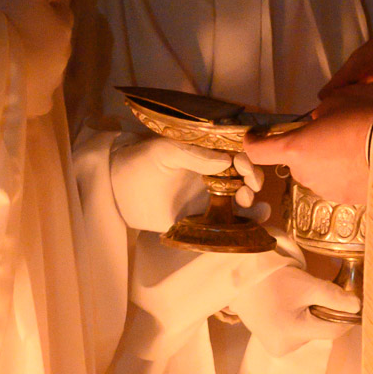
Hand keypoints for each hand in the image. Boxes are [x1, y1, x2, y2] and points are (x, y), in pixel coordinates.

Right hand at [0, 0, 71, 117]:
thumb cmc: (12, 22)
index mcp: (62, 27)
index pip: (62, 14)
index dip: (48, 10)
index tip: (30, 8)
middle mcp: (63, 55)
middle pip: (56, 43)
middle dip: (43, 39)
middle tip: (18, 35)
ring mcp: (53, 81)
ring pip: (48, 69)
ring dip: (35, 64)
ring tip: (12, 61)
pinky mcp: (40, 103)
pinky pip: (38, 96)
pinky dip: (29, 91)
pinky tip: (14, 87)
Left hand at [110, 135, 264, 232]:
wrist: (116, 191)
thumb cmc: (138, 162)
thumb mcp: (163, 151)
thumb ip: (192, 153)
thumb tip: (225, 160)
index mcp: (205, 153)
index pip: (235, 152)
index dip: (246, 159)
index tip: (245, 167)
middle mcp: (211, 174)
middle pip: (244, 176)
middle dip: (252, 181)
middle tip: (248, 189)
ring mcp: (208, 198)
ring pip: (241, 199)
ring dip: (252, 201)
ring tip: (249, 205)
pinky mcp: (202, 220)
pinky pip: (228, 222)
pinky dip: (245, 222)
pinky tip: (256, 220)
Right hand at [227, 261, 359, 356]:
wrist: (237, 275)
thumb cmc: (270, 278)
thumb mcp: (305, 284)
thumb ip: (333, 297)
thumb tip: (357, 306)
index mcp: (292, 334)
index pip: (333, 330)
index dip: (346, 316)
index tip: (353, 301)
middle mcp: (284, 347)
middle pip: (320, 331)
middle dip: (325, 312)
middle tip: (318, 291)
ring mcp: (276, 347)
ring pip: (309, 331)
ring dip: (312, 315)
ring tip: (299, 296)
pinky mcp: (271, 341)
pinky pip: (296, 331)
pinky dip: (300, 318)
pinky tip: (290, 303)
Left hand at [244, 100, 372, 206]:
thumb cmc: (362, 121)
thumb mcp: (336, 105)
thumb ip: (319, 116)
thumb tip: (319, 123)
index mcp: (295, 148)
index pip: (259, 152)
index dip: (252, 144)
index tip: (253, 138)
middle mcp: (304, 174)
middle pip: (296, 161)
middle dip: (307, 150)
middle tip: (331, 136)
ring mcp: (323, 190)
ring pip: (317, 174)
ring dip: (326, 164)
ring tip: (353, 151)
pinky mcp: (343, 200)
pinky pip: (336, 184)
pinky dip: (343, 176)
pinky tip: (363, 165)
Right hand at [318, 20, 372, 102]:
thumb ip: (359, 94)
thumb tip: (329, 101)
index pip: (361, 57)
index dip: (339, 78)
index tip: (321, 96)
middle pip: (367, 63)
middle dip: (349, 84)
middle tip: (326, 104)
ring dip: (360, 89)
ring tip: (340, 107)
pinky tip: (361, 104)